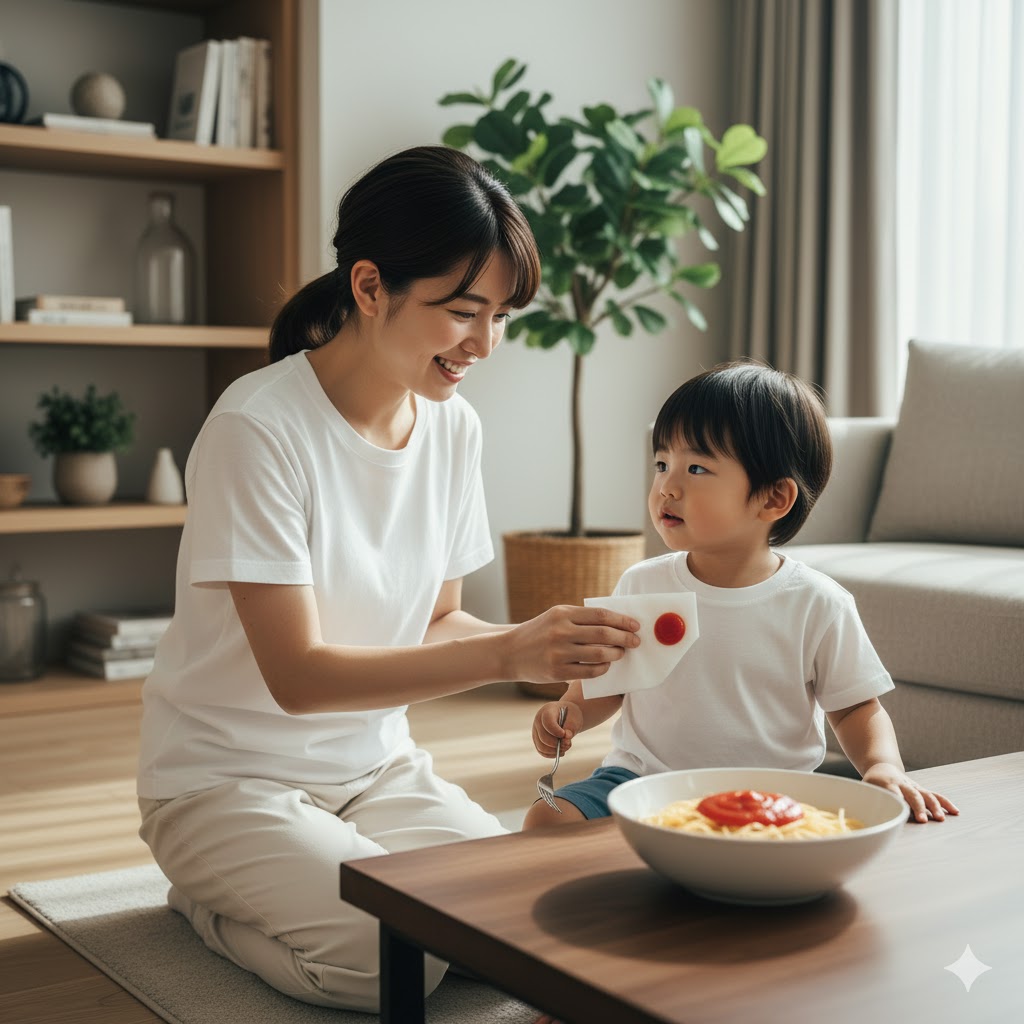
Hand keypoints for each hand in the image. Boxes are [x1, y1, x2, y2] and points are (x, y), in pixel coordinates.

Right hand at [503, 605, 639, 682]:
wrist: (508, 652)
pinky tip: (606, 665)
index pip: (601, 615)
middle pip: (604, 634)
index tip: (635, 625)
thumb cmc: (538, 633)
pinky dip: (603, 668)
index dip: (622, 620)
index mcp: (562, 613)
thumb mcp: (555, 617)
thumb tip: (615, 624)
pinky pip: (590, 671)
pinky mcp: (557, 671)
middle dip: (624, 638)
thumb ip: (580, 619)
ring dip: (616, 654)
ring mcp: (559, 652)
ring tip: (621, 653)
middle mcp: (561, 631)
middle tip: (635, 642)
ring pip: (599, 654)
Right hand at [532, 700, 582, 757]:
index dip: (556, 731)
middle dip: (556, 744)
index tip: (564, 735)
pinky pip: (541, 751)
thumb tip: (566, 741)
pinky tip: (561, 752)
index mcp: (547, 711)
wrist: (566, 715)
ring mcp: (536, 731)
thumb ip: (570, 728)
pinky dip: (551, 754)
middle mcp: (538, 721)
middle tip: (568, 744)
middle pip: (543, 737)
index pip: (547, 723)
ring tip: (565, 748)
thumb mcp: (573, 719)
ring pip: (541, 747)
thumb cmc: (570, 716)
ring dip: (554, 751)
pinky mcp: (537, 740)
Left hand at [861, 763, 959, 822]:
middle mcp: (903, 784)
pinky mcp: (922, 790)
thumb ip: (866, 800)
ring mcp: (914, 786)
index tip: (901, 810)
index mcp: (887, 784)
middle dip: (918, 807)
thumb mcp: (865, 788)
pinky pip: (936, 795)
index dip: (898, 800)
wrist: (882, 767)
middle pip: (912, 795)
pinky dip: (946, 803)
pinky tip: (955, 812)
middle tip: (923, 820)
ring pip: (926, 795)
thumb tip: (862, 818)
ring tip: (940, 819)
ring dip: (934, 807)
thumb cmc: (873, 783)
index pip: (893, 792)